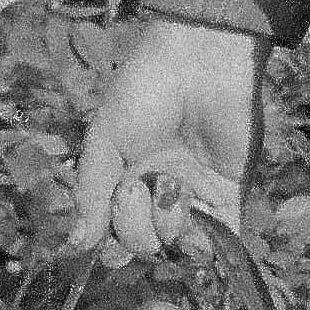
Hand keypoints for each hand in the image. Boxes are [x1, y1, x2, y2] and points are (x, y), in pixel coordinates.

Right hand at [75, 16, 268, 258]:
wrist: (196, 65)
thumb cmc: (142, 93)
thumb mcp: (104, 140)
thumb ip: (91, 192)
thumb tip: (79, 245)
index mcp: (126, 183)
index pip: (115, 233)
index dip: (113, 236)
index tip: (111, 212)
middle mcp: (159, 196)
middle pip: (146, 243)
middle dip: (137, 226)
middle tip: (137, 186)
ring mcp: (196, 197)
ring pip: (180, 244)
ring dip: (170, 225)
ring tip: (172, 185)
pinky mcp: (230, 194)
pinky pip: (222, 236)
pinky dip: (211, 245)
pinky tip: (199, 230)